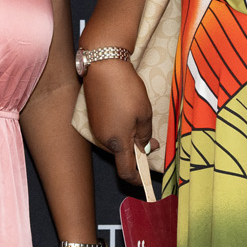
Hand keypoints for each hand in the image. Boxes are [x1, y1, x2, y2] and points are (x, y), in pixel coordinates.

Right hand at [82, 60, 154, 182]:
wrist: (103, 65)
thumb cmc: (126, 90)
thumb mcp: (144, 114)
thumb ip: (145, 135)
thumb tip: (146, 148)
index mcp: (117, 143)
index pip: (126, 171)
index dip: (137, 179)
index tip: (146, 181)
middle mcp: (102, 139)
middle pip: (121, 156)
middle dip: (137, 154)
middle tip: (153, 141)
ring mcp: (95, 128)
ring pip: (115, 142)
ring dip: (129, 140)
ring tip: (141, 122)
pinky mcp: (93, 116)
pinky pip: (109, 130)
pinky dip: (120, 129)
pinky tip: (128, 114)